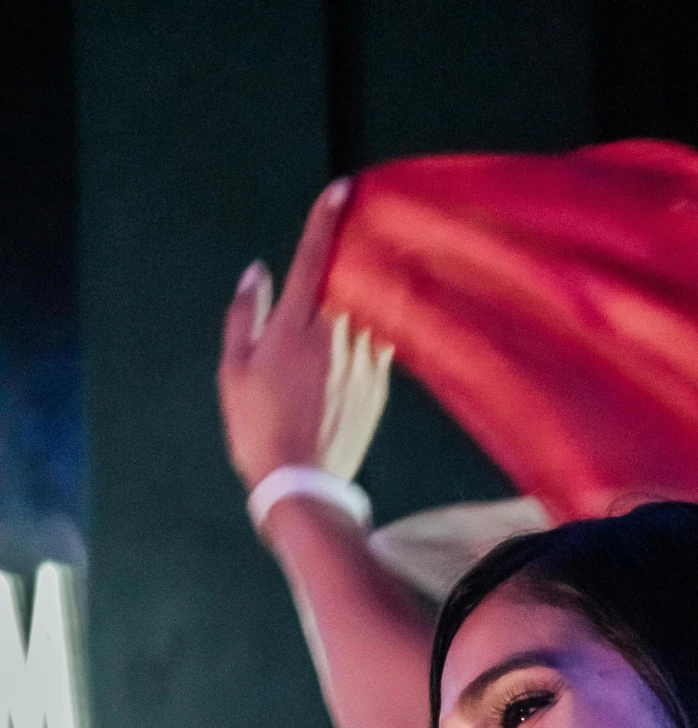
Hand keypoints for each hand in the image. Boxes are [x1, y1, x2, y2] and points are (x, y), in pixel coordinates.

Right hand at [217, 178, 391, 494]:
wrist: (301, 481)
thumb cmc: (255, 425)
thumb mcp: (232, 368)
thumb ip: (244, 313)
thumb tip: (256, 271)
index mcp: (293, 324)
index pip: (310, 258)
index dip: (324, 220)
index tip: (342, 189)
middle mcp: (334, 335)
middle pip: (346, 282)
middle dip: (348, 266)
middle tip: (347, 258)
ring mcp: (361, 360)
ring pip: (365, 314)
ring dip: (362, 302)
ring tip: (355, 310)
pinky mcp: (379, 386)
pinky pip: (378, 347)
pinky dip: (371, 338)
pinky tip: (359, 351)